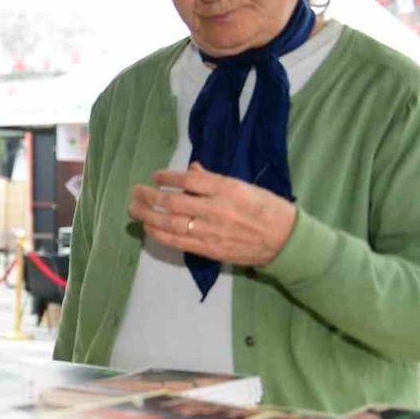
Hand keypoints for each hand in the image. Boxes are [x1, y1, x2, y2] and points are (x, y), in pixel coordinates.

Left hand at [128, 162, 296, 266]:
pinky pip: (178, 241)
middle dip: (150, 197)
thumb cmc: (268, 208)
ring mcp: (211, 231)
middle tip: (135, 192)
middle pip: (173, 202)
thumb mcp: (245, 186)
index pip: (189, 180)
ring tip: (134, 209)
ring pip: (170, 223)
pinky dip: (160, 234)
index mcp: (227, 189)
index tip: (155, 176)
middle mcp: (216, 209)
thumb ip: (215, 180)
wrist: (285, 241)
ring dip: (148, 215)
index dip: (168, 177)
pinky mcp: (209, 249)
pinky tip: (149, 227)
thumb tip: (193, 169)